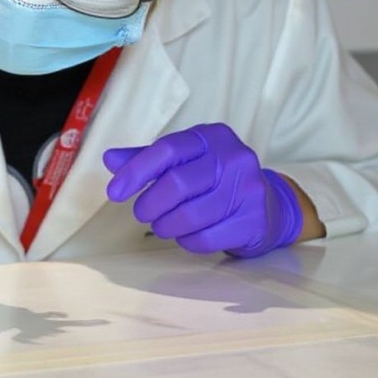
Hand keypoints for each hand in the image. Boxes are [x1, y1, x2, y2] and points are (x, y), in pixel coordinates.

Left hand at [103, 124, 302, 256]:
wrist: (268, 206)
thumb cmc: (214, 180)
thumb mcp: (183, 161)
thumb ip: (147, 159)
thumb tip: (109, 159)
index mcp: (211, 136)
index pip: (166, 149)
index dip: (136, 172)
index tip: (115, 193)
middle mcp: (235, 157)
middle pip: (178, 184)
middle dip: (150, 204)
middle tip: (141, 213)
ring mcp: (249, 189)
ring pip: (192, 215)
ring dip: (166, 225)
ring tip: (160, 225)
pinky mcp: (255, 221)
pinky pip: (207, 237)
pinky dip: (187, 240)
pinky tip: (185, 235)